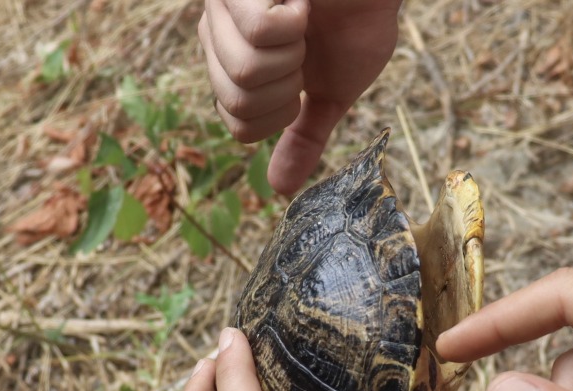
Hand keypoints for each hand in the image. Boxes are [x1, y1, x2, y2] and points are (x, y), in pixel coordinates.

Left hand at [198, 0, 401, 194]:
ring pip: (245, 69)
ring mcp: (225, 3)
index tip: (302, 78)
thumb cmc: (357, 22)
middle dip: (288, 86)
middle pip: (237, 102)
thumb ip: (304, 136)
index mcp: (229, 60)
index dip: (279, 114)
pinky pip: (258, 28)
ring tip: (304, 20)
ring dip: (292, 52)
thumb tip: (280, 190)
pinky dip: (294, 20)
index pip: (236, 124)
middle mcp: (215, 29)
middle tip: (305, 48)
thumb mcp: (330, 94)